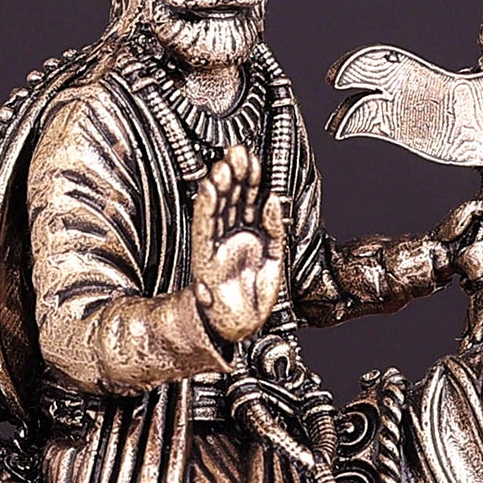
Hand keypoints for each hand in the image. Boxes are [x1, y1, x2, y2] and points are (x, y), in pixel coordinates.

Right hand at [191, 144, 285, 343]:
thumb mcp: (277, 259)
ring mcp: (218, 246)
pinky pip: (205, 230)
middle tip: (235, 153)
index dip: (250, 179)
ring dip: (219, 187)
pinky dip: (206, 210)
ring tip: (222, 166)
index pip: (249, 200)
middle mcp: (232, 237)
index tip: (251, 159)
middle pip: (232, 200)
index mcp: (250, 236)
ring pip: (217, 210)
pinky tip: (209, 192)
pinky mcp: (206, 258)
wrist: (239, 328)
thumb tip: (272, 201)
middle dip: (234, 175)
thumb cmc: (253, 300)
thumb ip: (275, 229)